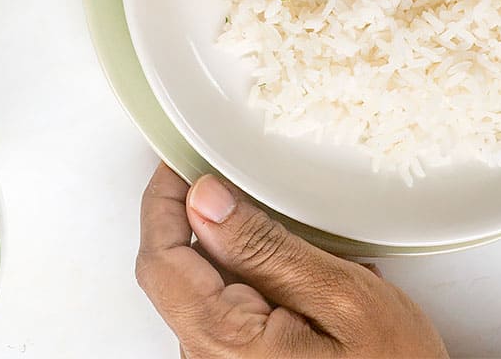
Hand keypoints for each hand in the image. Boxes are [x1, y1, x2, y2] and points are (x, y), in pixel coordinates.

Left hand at [137, 164, 448, 357]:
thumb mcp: (341, 296)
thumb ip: (266, 248)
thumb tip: (204, 199)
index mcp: (225, 343)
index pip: (159, 260)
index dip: (164, 200)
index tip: (183, 159)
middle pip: (178, 271)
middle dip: (208, 222)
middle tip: (251, 186)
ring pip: (205, 286)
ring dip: (239, 253)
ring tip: (303, 247)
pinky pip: (229, 309)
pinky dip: (256, 280)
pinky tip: (305, 279)